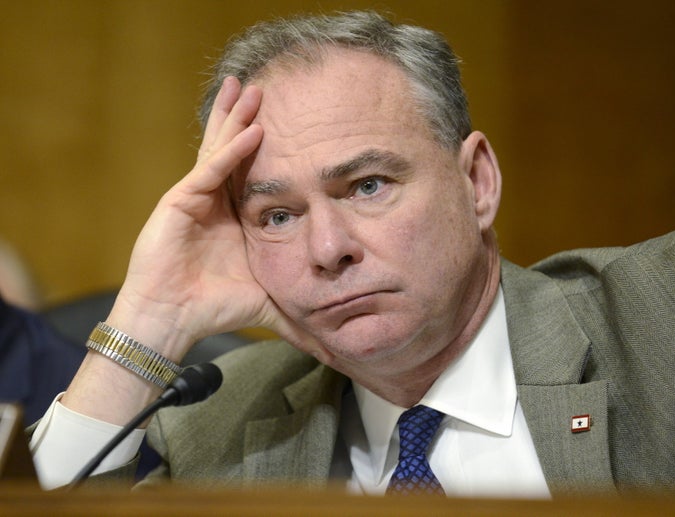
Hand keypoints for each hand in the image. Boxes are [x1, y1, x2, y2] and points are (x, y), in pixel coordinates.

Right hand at [109, 77, 309, 360]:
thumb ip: (298, 310)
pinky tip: (251, 131)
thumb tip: (332, 341)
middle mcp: (213, 201)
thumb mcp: (267, 298)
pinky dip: (231, 151)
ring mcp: (194, 198)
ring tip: (250, 88)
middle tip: (264, 87)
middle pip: (232, 151)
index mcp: (232, 216)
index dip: (264, 146)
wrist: (172, 320)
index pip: (250, 171)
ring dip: (236, 119)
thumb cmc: (215, 308)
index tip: (289, 123)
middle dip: (246, 118)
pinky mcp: (180, 201)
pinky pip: (210, 170)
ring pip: (218, 150)